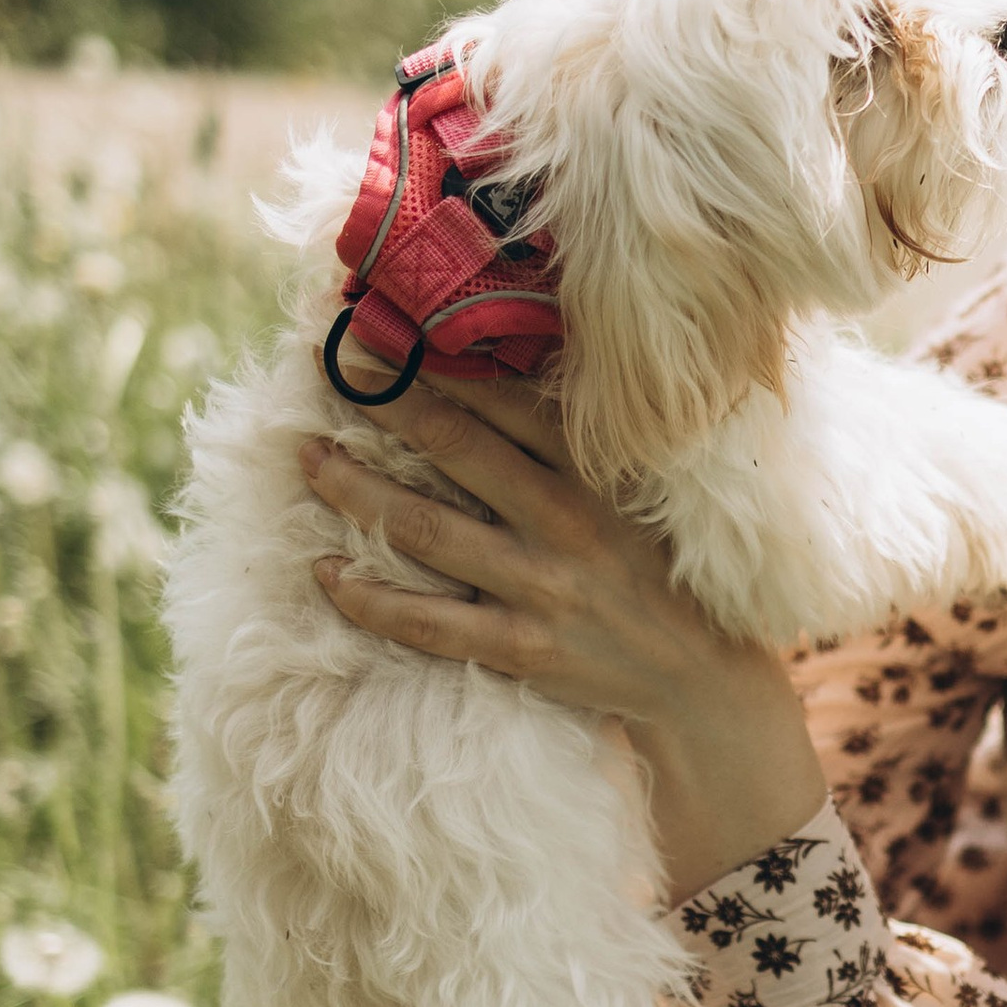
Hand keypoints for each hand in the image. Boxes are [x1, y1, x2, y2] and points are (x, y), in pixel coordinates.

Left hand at [301, 369, 822, 900]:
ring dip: (356, 490)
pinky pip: (424, 622)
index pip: (509, 400)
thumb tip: (497, 375)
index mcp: (594, 474)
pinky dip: (367, 597)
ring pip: (424, 530)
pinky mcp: (520, 649)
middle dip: (388, 404)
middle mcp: (566, 522)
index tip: (386, 332)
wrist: (697, 675)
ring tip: (310, 459)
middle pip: (458, 447)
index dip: (441, 363)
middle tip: (331, 368)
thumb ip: (571, 445)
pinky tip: (326, 571)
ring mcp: (540, 588)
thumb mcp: (631, 495)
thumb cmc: (649, 570)